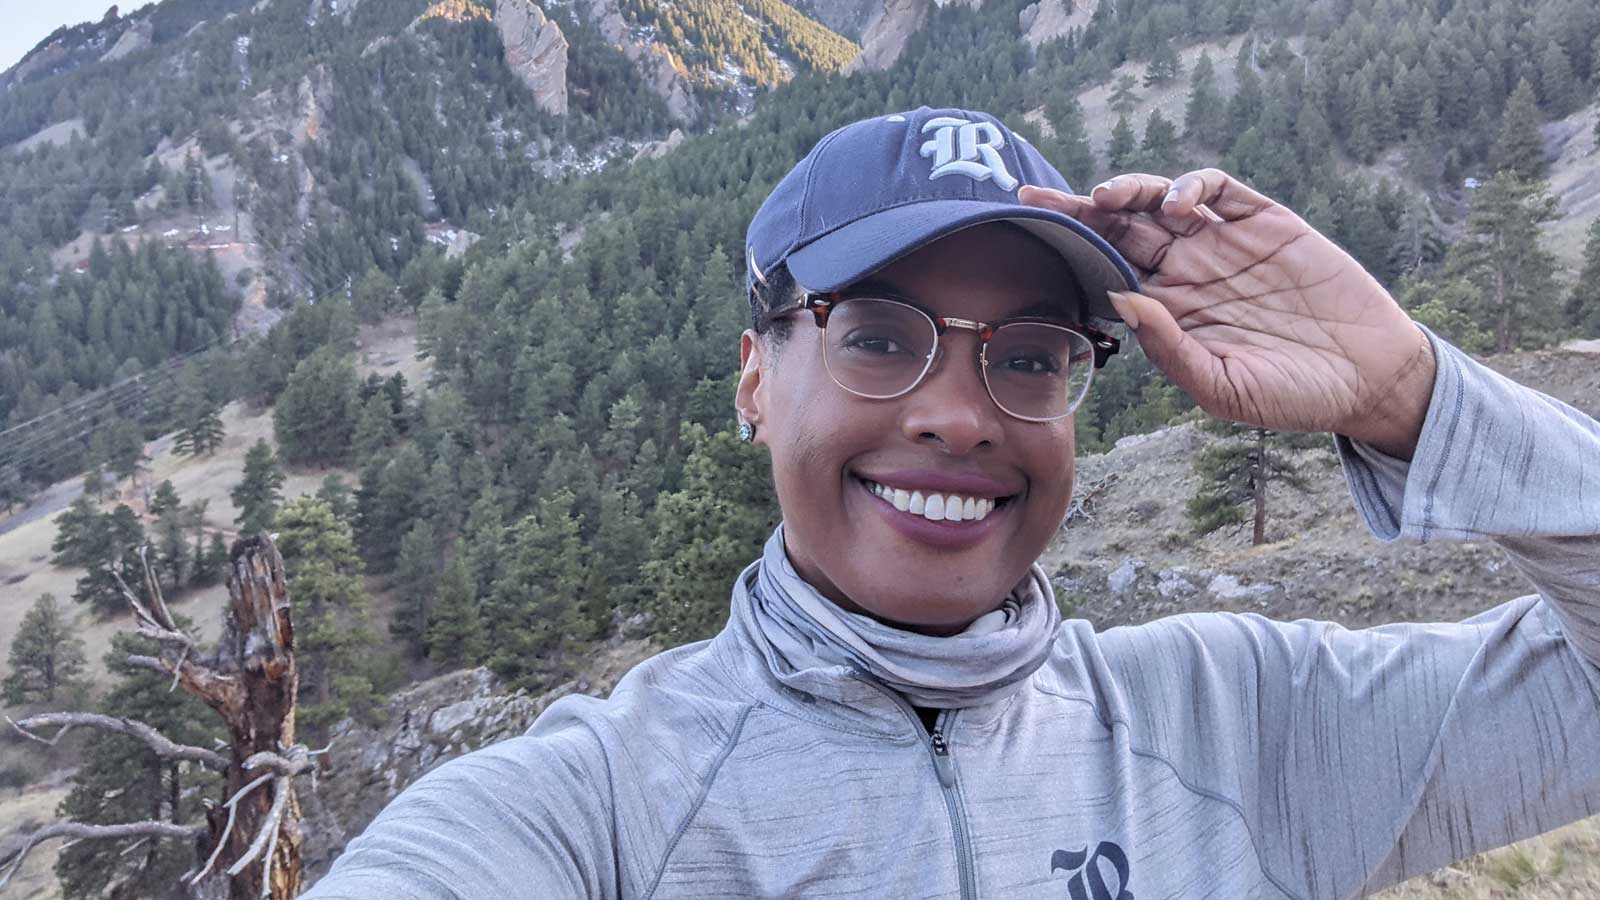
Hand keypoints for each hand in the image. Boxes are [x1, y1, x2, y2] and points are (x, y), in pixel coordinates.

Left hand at [1020, 169, 1435, 458]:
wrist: (1368, 380)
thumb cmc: (1291, 396)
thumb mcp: (1222, 389)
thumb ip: (1170, 349)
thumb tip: (1121, 299)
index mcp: (1169, 311)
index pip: (1105, 270)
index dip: (1070, 252)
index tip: (1028, 238)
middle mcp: (1190, 271)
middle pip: (1122, 228)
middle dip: (1080, 210)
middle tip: (1042, 199)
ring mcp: (1225, 244)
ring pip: (1160, 202)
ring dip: (1131, 191)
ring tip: (1110, 196)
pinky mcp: (1267, 223)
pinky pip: (1220, 191)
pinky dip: (1192, 187)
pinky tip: (1180, 207)